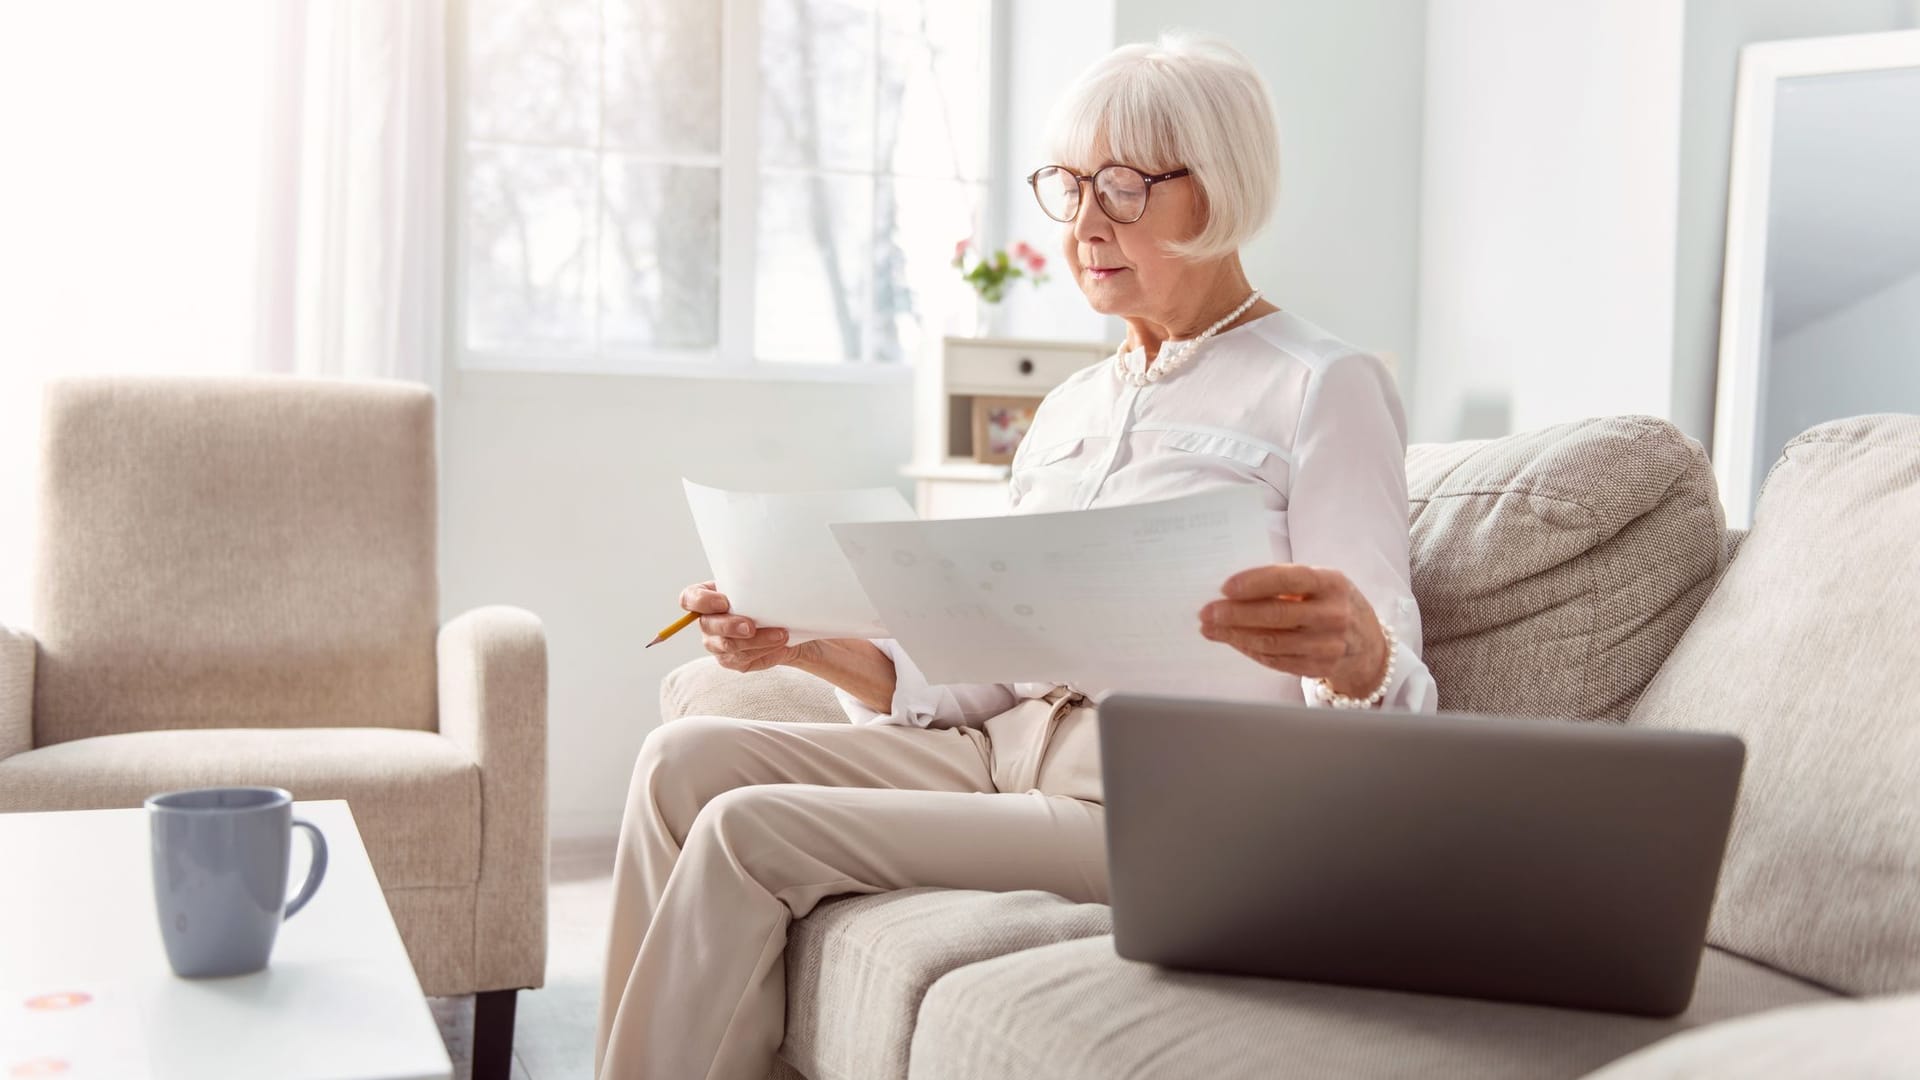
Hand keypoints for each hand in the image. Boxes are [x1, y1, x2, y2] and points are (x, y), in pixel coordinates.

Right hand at [681, 581, 804, 673]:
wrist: (784, 623)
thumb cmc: (766, 598)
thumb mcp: (758, 585)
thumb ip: (750, 582)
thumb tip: (755, 573)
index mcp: (706, 597)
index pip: (689, 598)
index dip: (702, 602)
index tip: (724, 602)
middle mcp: (707, 622)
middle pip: (708, 626)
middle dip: (730, 626)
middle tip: (751, 626)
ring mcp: (717, 643)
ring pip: (729, 646)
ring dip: (757, 641)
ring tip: (781, 635)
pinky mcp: (731, 660)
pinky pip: (744, 659)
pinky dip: (764, 652)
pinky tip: (780, 645)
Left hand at [1198, 564, 1388, 696]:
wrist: (1367, 644)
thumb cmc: (1332, 603)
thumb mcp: (1321, 583)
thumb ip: (1285, 583)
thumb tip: (1233, 591)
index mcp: (1332, 583)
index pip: (1290, 580)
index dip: (1256, 583)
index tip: (1225, 587)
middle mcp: (1333, 614)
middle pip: (1276, 615)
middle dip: (1235, 614)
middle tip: (1206, 612)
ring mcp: (1327, 644)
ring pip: (1271, 641)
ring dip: (1234, 635)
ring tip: (1210, 628)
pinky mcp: (1319, 666)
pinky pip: (1275, 660)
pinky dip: (1249, 649)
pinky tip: (1232, 640)